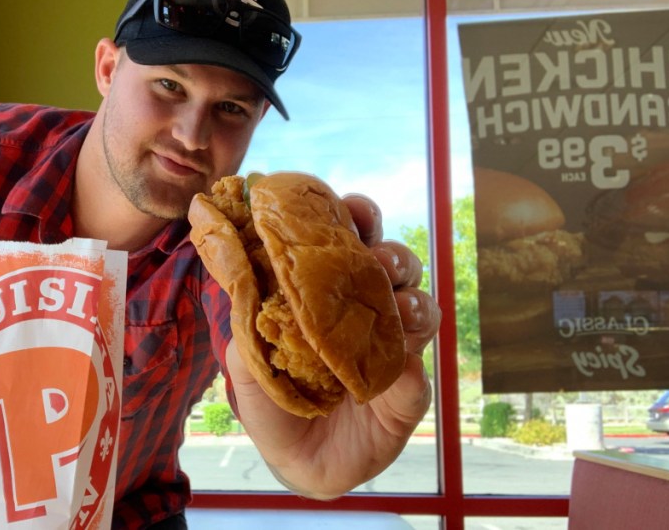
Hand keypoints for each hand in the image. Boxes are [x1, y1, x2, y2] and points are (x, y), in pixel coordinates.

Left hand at [225, 193, 439, 499]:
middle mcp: (369, 313)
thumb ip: (249, 320)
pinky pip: (421, 375)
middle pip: (395, 267)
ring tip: (396, 305)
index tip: (353, 209)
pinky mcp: (409, 394)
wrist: (293, 460)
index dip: (358, 219)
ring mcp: (393, 350)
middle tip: (377, 259)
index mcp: (332, 294)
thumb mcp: (248, 359)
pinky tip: (400, 368)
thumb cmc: (272, 399)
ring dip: (412, 300)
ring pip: (420, 308)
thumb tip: (247, 279)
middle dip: (391, 255)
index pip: (352, 244)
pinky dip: (412, 367)